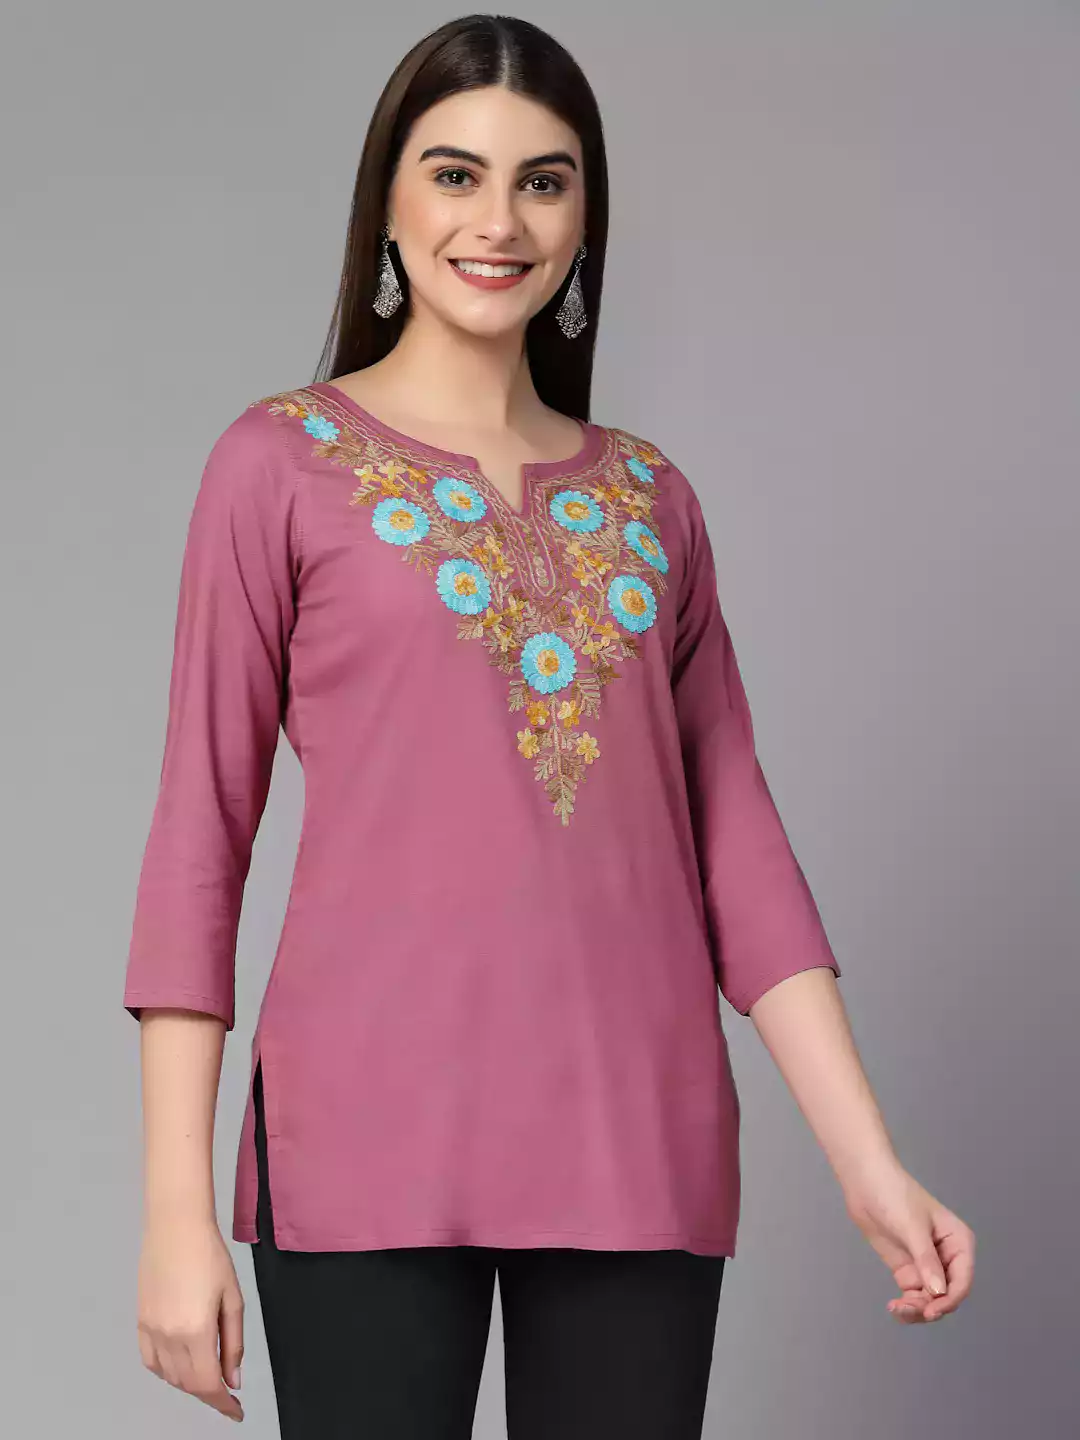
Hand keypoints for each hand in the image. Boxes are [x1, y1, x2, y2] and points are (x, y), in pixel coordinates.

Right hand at [136, 1215, 244, 1420]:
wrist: (175, 1227)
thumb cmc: (209, 1255)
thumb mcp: (232, 1298)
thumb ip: (233, 1343)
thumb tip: (232, 1378)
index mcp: (195, 1331)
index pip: (208, 1384)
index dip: (222, 1404)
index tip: (236, 1412)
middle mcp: (169, 1337)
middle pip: (189, 1384)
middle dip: (210, 1391)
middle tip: (227, 1386)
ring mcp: (150, 1331)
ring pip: (170, 1376)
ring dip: (190, 1382)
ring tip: (209, 1371)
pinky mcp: (140, 1323)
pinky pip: (151, 1362)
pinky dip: (167, 1371)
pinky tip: (181, 1363)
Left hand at [841, 1158, 975, 1323]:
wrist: (864, 1182)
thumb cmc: (895, 1195)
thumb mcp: (912, 1227)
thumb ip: (926, 1260)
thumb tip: (940, 1293)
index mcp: (959, 1243)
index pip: (962, 1280)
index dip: (950, 1300)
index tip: (931, 1312)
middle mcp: (947, 1257)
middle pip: (947, 1295)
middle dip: (930, 1307)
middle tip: (906, 1309)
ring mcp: (927, 1265)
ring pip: (930, 1300)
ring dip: (917, 1310)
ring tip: (897, 1308)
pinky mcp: (908, 1270)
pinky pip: (914, 1296)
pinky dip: (907, 1306)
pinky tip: (895, 1308)